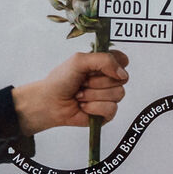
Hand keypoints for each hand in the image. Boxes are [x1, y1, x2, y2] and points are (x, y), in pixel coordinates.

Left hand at [12, 51, 129, 134]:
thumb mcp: (79, 60)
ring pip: (118, 94)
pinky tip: (84, 106)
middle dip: (98, 81)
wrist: (50, 102)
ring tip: (80, 95)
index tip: (98, 68)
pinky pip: (111, 109)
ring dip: (94, 95)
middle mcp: (108, 80)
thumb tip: (122, 74)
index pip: (122, 60)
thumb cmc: (61, 80)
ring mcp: (108, 97)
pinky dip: (94, 107)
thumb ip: (104, 60)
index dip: (114, 64)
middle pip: (122, 79)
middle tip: (83, 82)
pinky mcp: (106, 113)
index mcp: (103, 64)